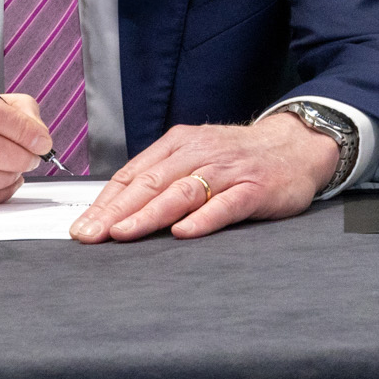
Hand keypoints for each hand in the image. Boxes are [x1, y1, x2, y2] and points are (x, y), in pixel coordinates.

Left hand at [69, 114, 339, 242]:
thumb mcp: (196, 154)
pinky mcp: (255, 188)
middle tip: (90, 235)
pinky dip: (204, 218)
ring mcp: (228, 170)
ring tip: (123, 233)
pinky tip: (184, 232)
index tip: (82, 226)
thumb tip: (116, 209)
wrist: (296, 146)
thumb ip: (162, 176)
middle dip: (116, 211)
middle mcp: (199, 153)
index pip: (133, 174)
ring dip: (149, 214)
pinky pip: (226, 205)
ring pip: (182, 192)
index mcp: (179, 144)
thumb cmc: (238, 157)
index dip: (105, 202)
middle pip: (151, 183)